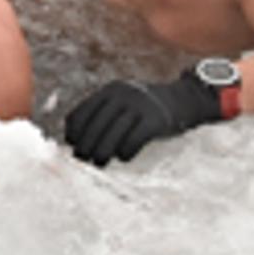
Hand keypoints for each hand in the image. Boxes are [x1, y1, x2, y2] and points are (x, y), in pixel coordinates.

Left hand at [63, 74, 224, 167]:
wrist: (181, 99)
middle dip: (86, 144)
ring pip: (113, 133)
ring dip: (102, 152)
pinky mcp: (156, 119)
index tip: (71, 145)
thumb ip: (100, 115)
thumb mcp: (120, 102)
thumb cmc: (142, 109)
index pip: (83, 111)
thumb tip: (72, 140)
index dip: (74, 130)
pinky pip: (135, 139)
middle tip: (82, 159)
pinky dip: (126, 151)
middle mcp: (123, 95)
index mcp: (110, 90)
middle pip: (96, 124)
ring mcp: (140, 106)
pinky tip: (124, 158)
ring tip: (98, 164)